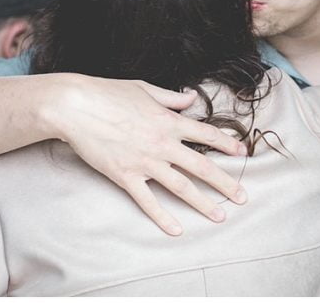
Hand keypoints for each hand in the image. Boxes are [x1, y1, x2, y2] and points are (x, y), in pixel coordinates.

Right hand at [44, 75, 248, 235]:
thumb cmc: (108, 93)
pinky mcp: (125, 176)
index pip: (206, 134)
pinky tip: (177, 230)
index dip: (227, 144)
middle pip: (201, 166)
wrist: (76, 107)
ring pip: (181, 187)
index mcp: (168, 120)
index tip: (242, 154)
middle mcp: (162, 143)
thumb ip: (171, 98)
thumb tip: (191, 98)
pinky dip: (163, 217)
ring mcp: (145, 162)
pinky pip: (148, 201)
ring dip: (203, 203)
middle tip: (243, 197)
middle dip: (225, 183)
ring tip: (220, 216)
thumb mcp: (144, 88)